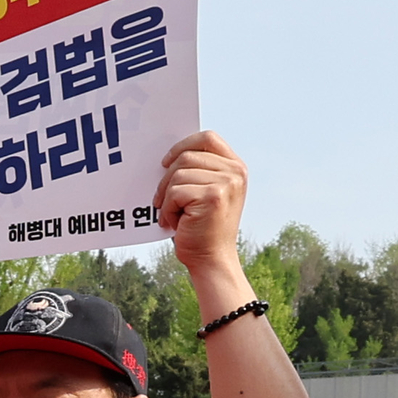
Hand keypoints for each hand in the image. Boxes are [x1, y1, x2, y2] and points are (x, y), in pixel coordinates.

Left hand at [152, 129, 251, 290]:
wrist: (211, 259)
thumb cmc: (202, 228)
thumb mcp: (207, 192)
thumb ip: (199, 171)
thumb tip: (168, 155)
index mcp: (236, 167)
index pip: (208, 138)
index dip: (183, 145)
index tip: (166, 162)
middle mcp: (235, 172)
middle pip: (187, 156)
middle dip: (167, 178)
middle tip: (161, 199)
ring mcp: (226, 183)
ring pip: (178, 174)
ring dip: (167, 197)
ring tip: (173, 215)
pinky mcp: (212, 196)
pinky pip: (175, 191)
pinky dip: (167, 209)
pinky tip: (174, 223)